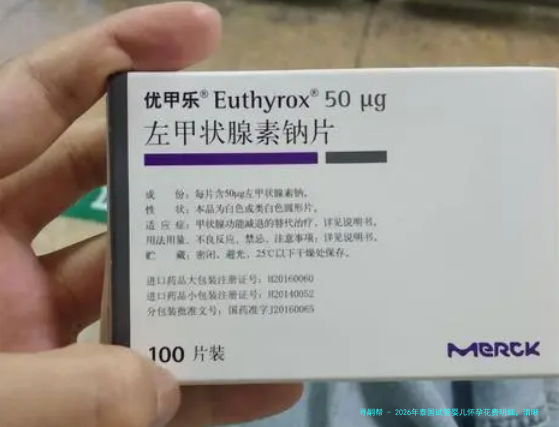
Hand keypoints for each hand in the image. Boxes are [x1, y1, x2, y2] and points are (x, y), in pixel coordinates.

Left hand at [0, 3, 301, 425]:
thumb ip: (47, 393)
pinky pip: (151, 382)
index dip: (119, 54)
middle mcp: (4, 260)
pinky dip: (207, 383)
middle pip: (111, 185)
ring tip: (286, 272)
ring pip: (144, 288)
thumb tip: (160, 390)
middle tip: (264, 160)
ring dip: (212, 287)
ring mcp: (44, 329)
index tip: (203, 31)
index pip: (38, 101)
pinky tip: (266, 379)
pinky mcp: (74, 391)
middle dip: (185, 169)